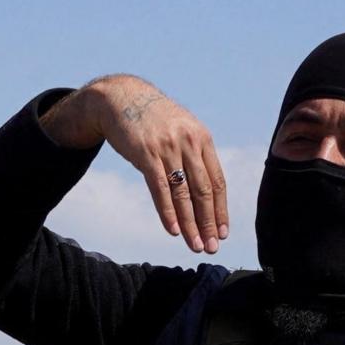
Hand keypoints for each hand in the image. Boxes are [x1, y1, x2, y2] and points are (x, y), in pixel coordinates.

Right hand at [40, 73, 228, 254]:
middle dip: (209, 223)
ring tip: (195, 245)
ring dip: (191, 224)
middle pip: (203, 191)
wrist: (121, 97)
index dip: (221, 210)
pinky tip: (174, 230)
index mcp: (202, 139)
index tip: (222, 233)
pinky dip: (168, 212)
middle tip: (211, 247)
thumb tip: (203, 190)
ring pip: (183, 194)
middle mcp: (189, 142)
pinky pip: (160, 189)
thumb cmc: (152, 120)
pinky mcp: (146, 153)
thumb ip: (193, 155)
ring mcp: (167, 148)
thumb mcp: (180, 130)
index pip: (217, 181)